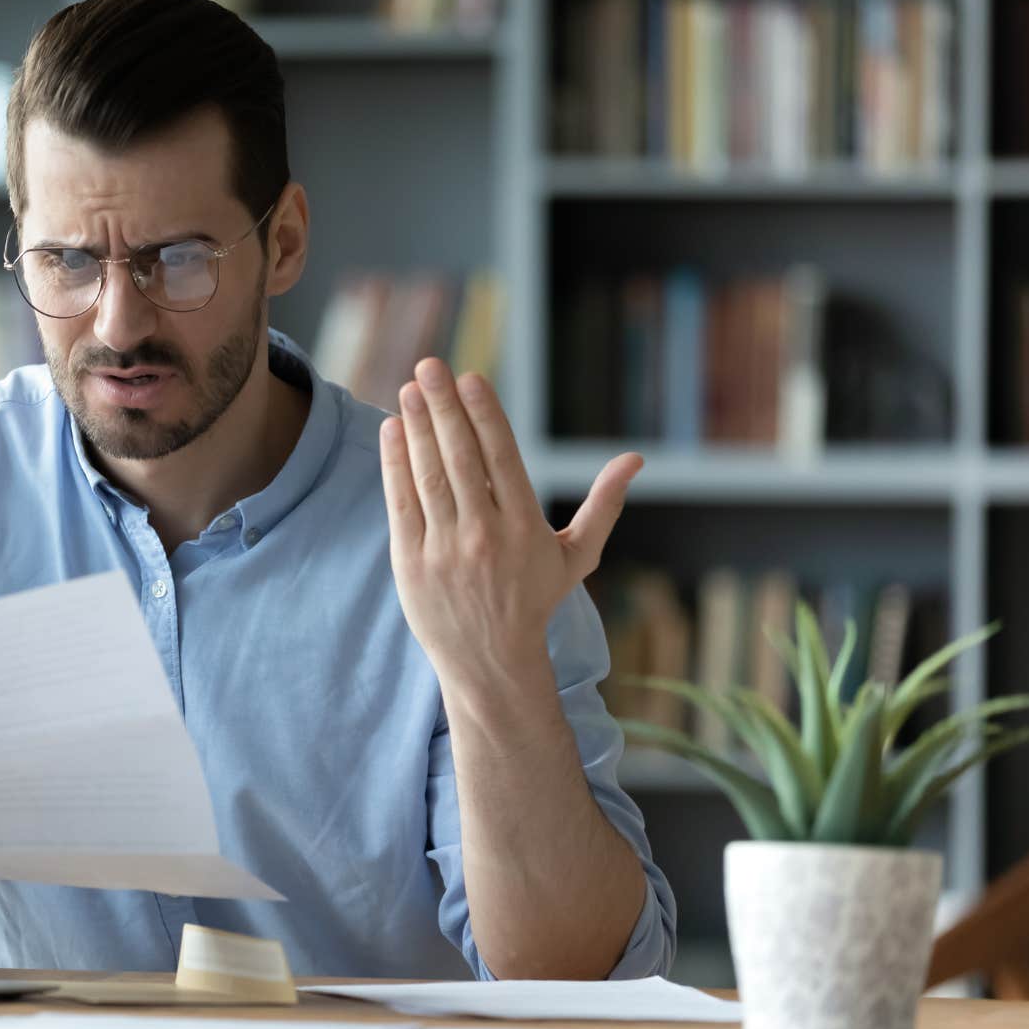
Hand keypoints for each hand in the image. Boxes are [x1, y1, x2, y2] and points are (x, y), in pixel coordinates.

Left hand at [378, 359, 640, 683]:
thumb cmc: (534, 601)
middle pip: (461, 458)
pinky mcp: (411, 563)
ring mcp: (445, 549)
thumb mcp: (577, 557)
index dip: (484, 414)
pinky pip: (401, 504)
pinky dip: (396, 465)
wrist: (490, 662)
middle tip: (430, 366)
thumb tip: (635, 460)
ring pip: (429, 476)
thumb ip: (603, 505)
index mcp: (525, 527)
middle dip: (444, 408)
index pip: (501, 457)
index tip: (470, 377)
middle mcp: (484, 535)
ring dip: (416, 428)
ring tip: (410, 388)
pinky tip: (393, 430)